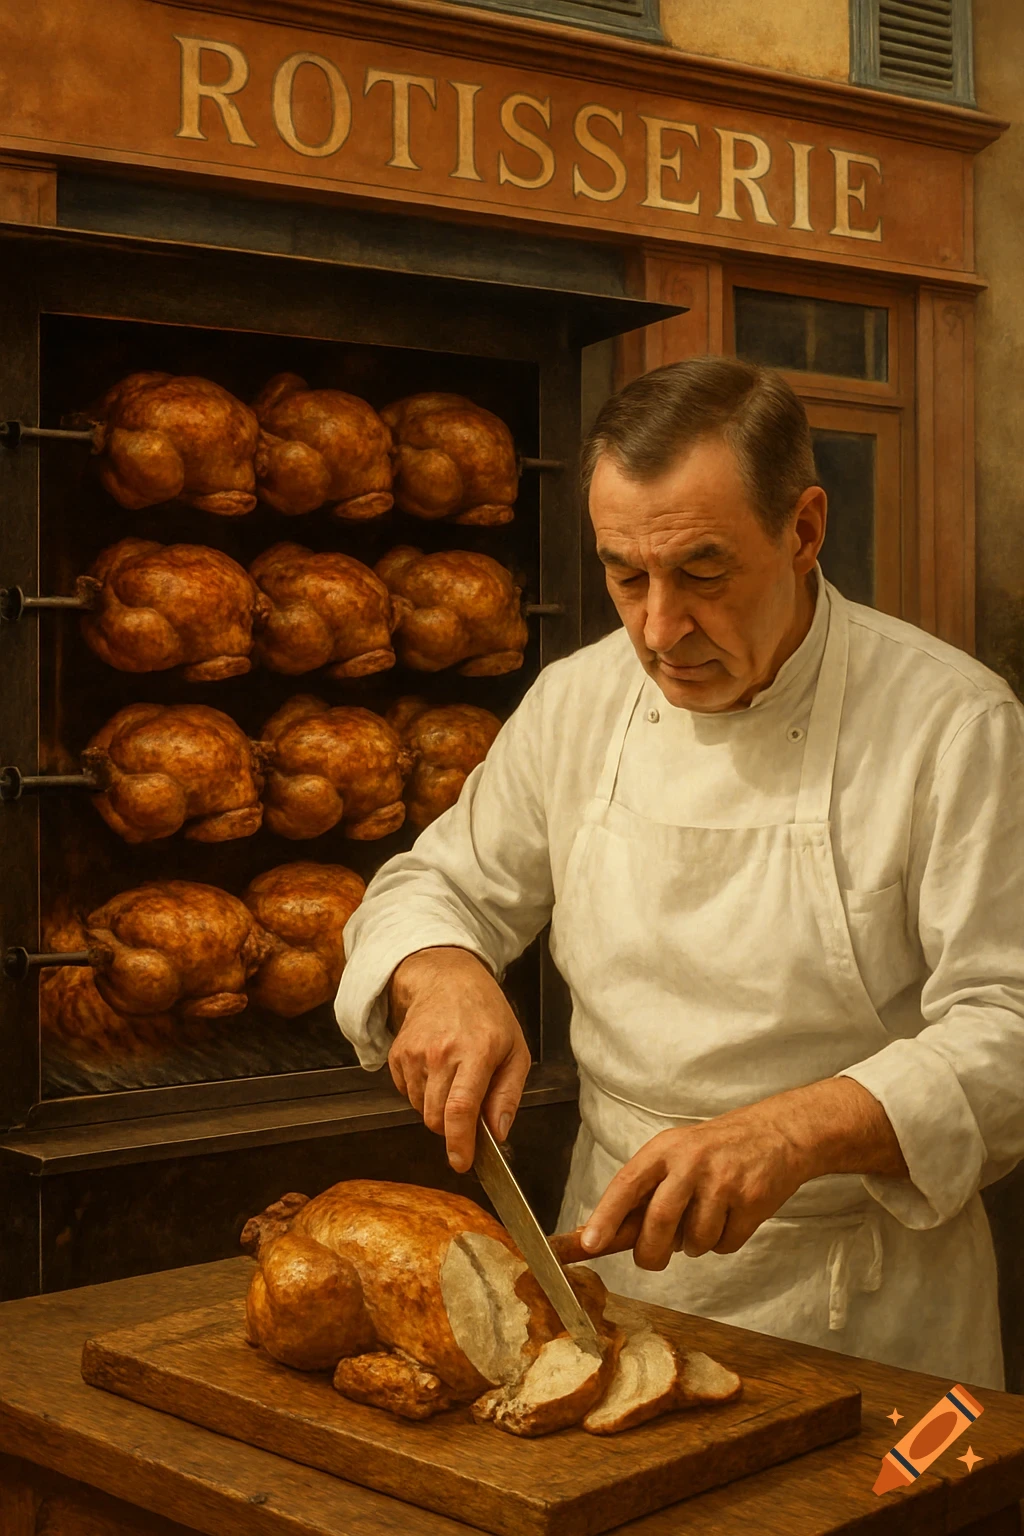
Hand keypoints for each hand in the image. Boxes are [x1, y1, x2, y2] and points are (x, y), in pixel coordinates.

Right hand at [387, 946, 530, 1173]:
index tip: (461, 1162)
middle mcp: (441, 1052)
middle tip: (467, 1109)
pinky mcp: (397, 1055)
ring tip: (454, 1078)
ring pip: (420, 1109)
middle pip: (436, 1118)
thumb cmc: (487, 1015)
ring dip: (437, 1108)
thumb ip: (508, 1095)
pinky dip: (422, 1093)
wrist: (445, 979)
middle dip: (451, 1128)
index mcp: (476, 1051)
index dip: (459, 1142)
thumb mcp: (516, 1050)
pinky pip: (407, 1094)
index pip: (460, 1108)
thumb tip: (498, 1133)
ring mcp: (414, 1053)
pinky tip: (436, 1069)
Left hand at [579, 1078, 906, 1270]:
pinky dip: (723, 1243)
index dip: (606, 1218)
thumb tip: (602, 1236)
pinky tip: (730, 1217)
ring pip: (694, 1242)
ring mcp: (723, 1181)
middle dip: (651, 1253)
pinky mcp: (751, 1200)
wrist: (775, 1134)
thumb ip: (645, 1190)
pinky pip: (725, 1245)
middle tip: (652, 1259)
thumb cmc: (714, 1151)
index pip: (627, 1185)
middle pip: (659, 1223)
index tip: (589, 1245)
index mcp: (664, 1150)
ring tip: (705, 1217)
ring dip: (695, 1245)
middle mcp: (691, 1163)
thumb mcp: (675, 1154)